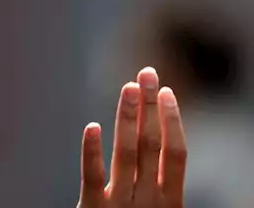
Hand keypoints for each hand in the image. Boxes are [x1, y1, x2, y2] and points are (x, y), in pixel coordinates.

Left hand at [78, 67, 186, 207]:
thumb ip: (154, 184)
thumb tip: (152, 136)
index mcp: (170, 201)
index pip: (176, 153)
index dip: (172, 120)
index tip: (166, 90)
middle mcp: (149, 202)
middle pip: (151, 145)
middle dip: (150, 106)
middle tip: (147, 72)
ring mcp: (121, 206)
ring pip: (125, 154)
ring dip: (127, 117)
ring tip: (128, 88)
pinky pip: (92, 177)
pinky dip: (92, 151)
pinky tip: (92, 126)